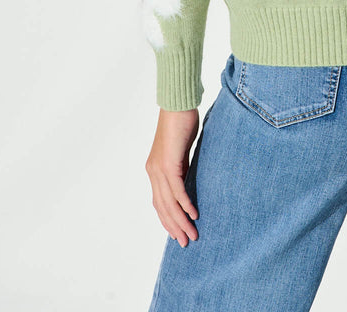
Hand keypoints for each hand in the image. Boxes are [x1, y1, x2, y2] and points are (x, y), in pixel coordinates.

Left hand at [145, 107, 199, 246]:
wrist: (177, 104)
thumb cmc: (180, 122)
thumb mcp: (181, 150)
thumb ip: (182, 166)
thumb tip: (189, 180)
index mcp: (154, 170)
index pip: (159, 202)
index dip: (167, 219)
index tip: (177, 232)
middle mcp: (153, 172)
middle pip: (162, 207)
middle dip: (173, 227)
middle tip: (184, 242)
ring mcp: (159, 169)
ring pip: (169, 203)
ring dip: (180, 221)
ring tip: (191, 235)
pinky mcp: (169, 163)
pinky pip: (177, 190)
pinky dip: (185, 204)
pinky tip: (193, 214)